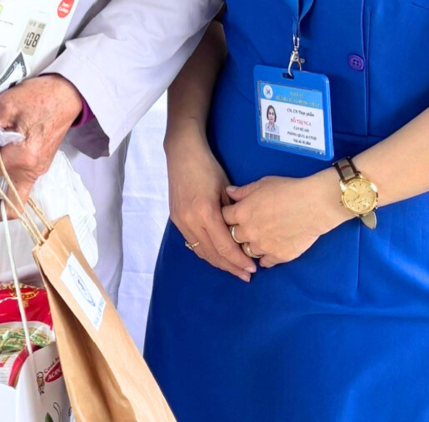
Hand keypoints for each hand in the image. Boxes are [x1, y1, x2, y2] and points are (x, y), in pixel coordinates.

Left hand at [0, 73, 82, 218]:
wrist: (66, 93)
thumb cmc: (38, 97)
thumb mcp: (5, 104)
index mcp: (22, 159)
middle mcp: (32, 171)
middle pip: (4, 195)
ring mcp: (39, 170)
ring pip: (14, 193)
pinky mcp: (41, 164)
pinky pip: (21, 179)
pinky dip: (7, 172)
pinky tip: (1, 149)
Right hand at [164, 128, 255, 282]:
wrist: (182, 153)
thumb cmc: (208, 167)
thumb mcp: (225, 189)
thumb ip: (232, 214)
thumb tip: (244, 235)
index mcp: (206, 212)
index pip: (224, 246)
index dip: (239, 260)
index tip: (252, 269)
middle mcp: (191, 221)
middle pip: (213, 254)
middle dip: (231, 267)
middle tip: (246, 275)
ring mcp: (181, 221)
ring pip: (201, 252)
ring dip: (218, 263)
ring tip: (234, 269)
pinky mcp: (176, 219)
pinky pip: (193, 243)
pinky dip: (207, 252)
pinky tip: (217, 256)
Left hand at [219, 172, 349, 267]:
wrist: (313, 206)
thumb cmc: (287, 190)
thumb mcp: (262, 184)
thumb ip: (243, 191)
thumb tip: (229, 192)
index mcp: (242, 212)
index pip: (223, 218)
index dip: (227, 215)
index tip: (232, 214)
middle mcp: (248, 232)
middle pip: (232, 237)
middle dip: (236, 232)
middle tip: (245, 227)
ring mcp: (262, 247)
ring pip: (247, 251)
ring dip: (250, 245)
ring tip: (258, 239)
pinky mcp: (278, 257)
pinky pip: (264, 262)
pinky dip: (264, 257)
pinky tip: (268, 250)